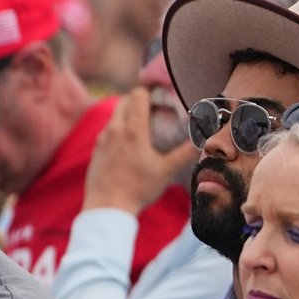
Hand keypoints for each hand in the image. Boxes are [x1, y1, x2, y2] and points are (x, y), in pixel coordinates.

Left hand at [83, 88, 196, 213]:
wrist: (107, 207)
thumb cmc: (138, 189)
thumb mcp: (166, 171)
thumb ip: (185, 154)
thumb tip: (202, 140)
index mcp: (132, 129)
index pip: (138, 95)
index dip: (149, 90)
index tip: (160, 94)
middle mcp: (114, 129)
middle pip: (124, 100)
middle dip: (138, 99)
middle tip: (154, 108)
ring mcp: (102, 139)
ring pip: (114, 115)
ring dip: (127, 114)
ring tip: (143, 125)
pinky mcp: (96, 149)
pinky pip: (108, 131)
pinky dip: (118, 129)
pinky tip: (129, 143)